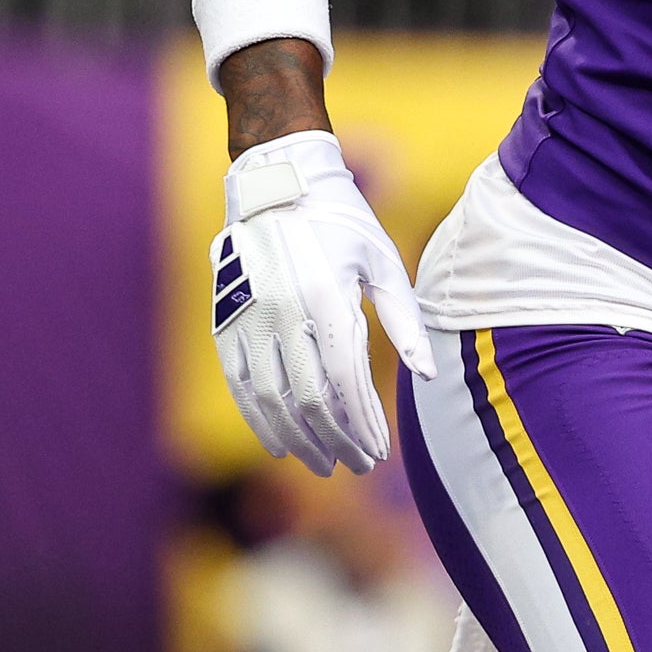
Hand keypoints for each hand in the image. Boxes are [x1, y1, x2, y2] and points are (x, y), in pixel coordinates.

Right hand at [211, 130, 432, 475]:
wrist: (277, 185)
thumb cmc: (342, 224)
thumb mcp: (383, 261)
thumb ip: (405, 320)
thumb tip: (426, 375)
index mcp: (325, 296)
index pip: (345, 380)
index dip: (363, 423)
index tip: (380, 452)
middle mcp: (282, 312)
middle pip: (309, 398)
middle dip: (335, 440)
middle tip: (358, 466)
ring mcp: (247, 320)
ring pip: (270, 400)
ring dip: (298, 439)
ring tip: (324, 464)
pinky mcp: (225, 323)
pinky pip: (240, 384)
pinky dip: (259, 418)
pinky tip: (280, 439)